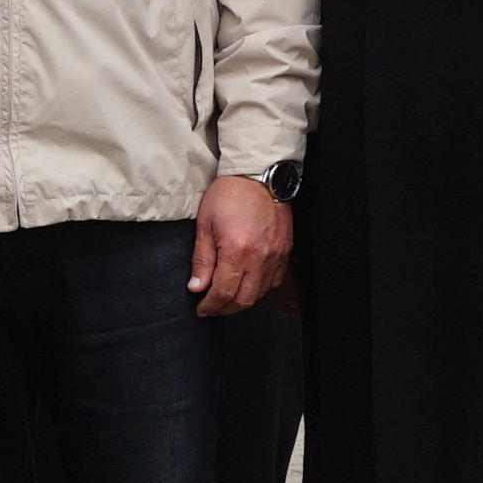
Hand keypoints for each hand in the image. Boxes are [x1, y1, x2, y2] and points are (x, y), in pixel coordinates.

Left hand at [190, 174, 291, 314]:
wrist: (259, 174)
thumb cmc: (230, 194)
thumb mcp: (205, 224)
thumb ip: (202, 260)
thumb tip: (196, 286)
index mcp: (237, 251)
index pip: (223, 292)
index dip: (210, 306)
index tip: (202, 309)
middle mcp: (260, 257)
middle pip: (244, 300)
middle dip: (225, 309)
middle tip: (212, 308)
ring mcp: (276, 255)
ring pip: (260, 293)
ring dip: (242, 301)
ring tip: (227, 298)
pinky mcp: (285, 251)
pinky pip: (274, 281)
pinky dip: (259, 289)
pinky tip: (247, 285)